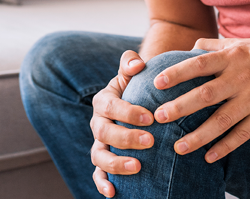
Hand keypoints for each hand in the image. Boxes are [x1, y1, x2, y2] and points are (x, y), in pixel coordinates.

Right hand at [90, 50, 155, 197]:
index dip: (128, 113)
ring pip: (99, 156)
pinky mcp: (103, 161)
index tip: (151, 118)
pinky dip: (102, 184)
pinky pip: (98, 174)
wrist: (135, 101)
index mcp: (103, 101)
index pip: (111, 107)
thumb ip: (131, 63)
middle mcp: (98, 123)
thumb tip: (137, 63)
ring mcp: (99, 144)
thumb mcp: (132, 73)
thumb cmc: (136, 87)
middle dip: (127, 138)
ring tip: (137, 167)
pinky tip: (113, 193)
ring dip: (116, 163)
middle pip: (105, 133)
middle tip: (150, 141)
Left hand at [151, 38, 249, 162]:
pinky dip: (225, 146)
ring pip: (223, 120)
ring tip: (179, 147)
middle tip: (159, 117)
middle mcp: (241, 77)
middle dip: (181, 107)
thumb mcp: (240, 44)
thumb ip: (213, 46)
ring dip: (199, 135)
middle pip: (207, 94)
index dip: (178, 73)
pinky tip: (208, 156)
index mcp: (232, 57)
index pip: (199, 64)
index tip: (157, 83)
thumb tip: (189, 48)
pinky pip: (243, 134)